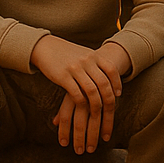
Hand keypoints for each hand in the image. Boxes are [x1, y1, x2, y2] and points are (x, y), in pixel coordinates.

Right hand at [31, 37, 128, 153]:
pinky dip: (82, 104)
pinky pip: (76, 94)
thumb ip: (95, 63)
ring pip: (91, 91)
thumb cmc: (66, 53)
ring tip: (96, 115)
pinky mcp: (63, 77)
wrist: (45, 47)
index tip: (118, 94)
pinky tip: (82, 109)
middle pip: (103, 83)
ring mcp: (75, 68)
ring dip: (96, 106)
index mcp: (93, 55)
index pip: (111, 70)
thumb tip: (108, 75)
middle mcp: (86, 61)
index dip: (116, 83)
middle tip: (110, 111)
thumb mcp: (83, 54)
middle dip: (108, 99)